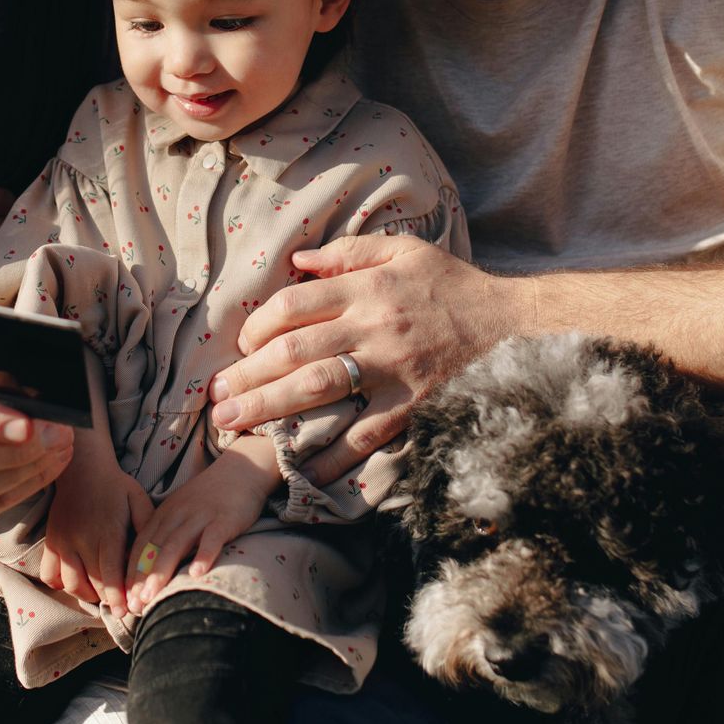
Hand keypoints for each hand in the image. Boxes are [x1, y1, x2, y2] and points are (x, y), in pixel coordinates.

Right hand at [39, 446, 153, 613]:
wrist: (82, 468)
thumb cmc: (116, 487)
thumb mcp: (138, 501)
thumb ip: (147, 529)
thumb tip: (156, 557)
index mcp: (107, 531)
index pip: (111, 572)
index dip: (119, 596)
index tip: (128, 612)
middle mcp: (82, 540)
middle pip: (94, 583)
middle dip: (108, 599)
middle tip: (121, 605)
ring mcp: (63, 542)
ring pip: (71, 584)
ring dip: (87, 594)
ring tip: (101, 593)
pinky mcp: (51, 542)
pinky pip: (50, 574)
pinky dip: (62, 584)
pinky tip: (77, 580)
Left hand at [124, 451, 271, 613]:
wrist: (240, 471)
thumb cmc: (208, 499)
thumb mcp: (180, 511)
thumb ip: (165, 534)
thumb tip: (147, 569)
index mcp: (165, 514)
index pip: (142, 545)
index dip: (131, 571)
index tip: (125, 598)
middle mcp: (178, 514)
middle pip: (154, 548)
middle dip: (141, 578)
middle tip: (134, 605)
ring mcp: (201, 516)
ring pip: (177, 545)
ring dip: (162, 571)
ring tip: (153, 596)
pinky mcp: (224, 519)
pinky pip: (212, 539)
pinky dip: (204, 556)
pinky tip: (197, 574)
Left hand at [207, 235, 509, 483]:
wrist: (509, 323)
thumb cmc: (450, 284)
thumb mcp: (402, 251)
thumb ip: (348, 252)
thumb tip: (297, 260)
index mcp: (365, 288)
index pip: (294, 305)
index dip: (258, 326)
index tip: (241, 345)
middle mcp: (372, 327)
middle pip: (294, 351)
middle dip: (246, 375)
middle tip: (214, 399)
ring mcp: (391, 368)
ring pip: (317, 390)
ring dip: (268, 410)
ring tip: (232, 426)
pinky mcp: (411, 403)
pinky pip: (365, 434)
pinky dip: (332, 455)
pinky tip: (302, 471)